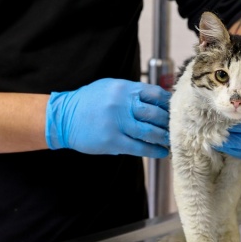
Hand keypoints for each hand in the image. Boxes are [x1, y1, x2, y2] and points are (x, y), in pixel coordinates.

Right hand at [46, 78, 170, 157]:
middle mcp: (121, 104)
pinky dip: (153, 150)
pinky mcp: (112, 141)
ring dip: (164, 138)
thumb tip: (158, 99)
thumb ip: (132, 93)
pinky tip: (162, 152)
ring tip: (172, 141)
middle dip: (169, 122)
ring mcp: (117, 123)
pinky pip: (139, 147)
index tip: (175, 111)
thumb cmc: (88, 103)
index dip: (168, 104)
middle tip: (178, 128)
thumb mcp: (110, 88)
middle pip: (155, 114)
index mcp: (123, 88)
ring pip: (150, 131)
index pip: (155, 94)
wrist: (63, 117)